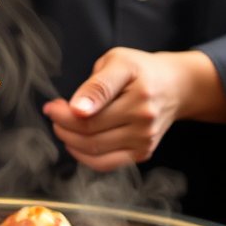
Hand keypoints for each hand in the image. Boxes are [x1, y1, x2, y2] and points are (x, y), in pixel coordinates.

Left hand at [43, 48, 225, 171]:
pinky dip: (84, 156)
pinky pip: (105, 163)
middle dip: (63, 125)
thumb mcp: (118, 62)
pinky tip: (76, 142)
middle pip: (90, 133)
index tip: (51, 108)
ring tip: (62, 126)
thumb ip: (97, 84)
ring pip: (95, 150)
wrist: (174, 87)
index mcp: (138, 94)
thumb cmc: (140, 71)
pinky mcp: (143, 153)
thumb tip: (77, 109)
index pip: (93, 112)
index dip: (64, 114)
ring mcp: (144, 140)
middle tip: (54, 113)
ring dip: (70, 141)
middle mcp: (144, 120)